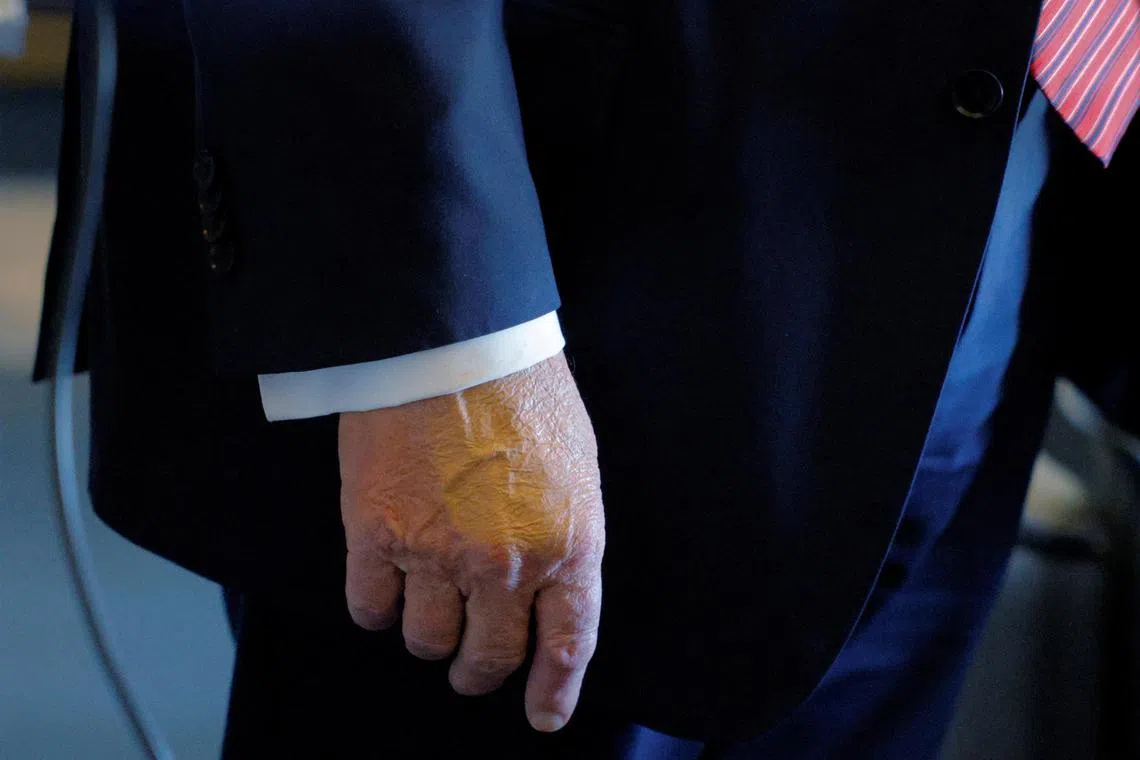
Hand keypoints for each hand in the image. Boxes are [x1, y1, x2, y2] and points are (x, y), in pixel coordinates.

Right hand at [338, 353, 604, 731]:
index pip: (568, 645)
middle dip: (480, 673)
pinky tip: (385, 588)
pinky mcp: (377, 534)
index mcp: (569, 544)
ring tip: (429, 611)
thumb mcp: (575, 468)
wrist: (452, 340)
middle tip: (471, 668)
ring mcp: (439, 555)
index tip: (543, 716)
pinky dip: (377, 609)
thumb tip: (549, 587)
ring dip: (428, 637)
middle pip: (488, 657)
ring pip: (426, 641)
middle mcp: (506, 565)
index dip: (553, 691)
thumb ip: (565, 536)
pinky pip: (371, 608)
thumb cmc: (521, 392)